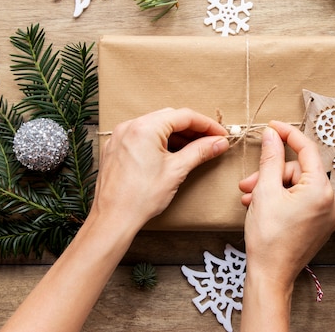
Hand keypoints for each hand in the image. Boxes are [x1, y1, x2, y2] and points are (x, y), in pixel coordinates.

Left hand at [1, 108, 228, 331]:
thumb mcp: (177, 171)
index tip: (221, 135)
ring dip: (177, 135)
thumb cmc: (142, 197)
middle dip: (193, 128)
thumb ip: (200, 151)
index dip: (207, 125)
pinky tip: (172, 153)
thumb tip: (219, 142)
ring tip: (195, 149)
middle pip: (170, 118)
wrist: (113, 219)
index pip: (184, 116)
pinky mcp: (115, 148)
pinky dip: (159, 140)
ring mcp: (120, 136)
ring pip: (155, 126)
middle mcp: (130, 126)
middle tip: (211, 141)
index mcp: (145, 127)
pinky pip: (142, 135)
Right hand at [239, 120, 334, 330]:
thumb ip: (270, 158)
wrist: (271, 276)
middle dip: (271, 174)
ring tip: (250, 199)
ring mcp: (328, 213)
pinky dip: (282, 199)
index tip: (272, 126)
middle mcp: (331, 200)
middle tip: (248, 184)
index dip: (288, 135)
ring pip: (297, 185)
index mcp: (322, 190)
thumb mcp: (265, 191)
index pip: (307, 150)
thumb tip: (272, 135)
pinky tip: (262, 205)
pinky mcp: (322, 222)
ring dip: (272, 188)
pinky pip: (302, 199)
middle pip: (298, 170)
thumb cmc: (268, 238)